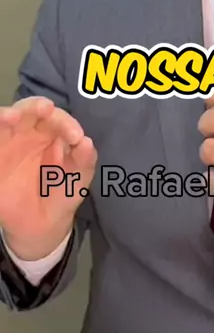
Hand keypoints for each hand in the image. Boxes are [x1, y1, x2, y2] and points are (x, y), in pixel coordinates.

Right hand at [0, 96, 96, 258]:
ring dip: (6, 115)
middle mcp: (29, 133)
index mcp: (52, 133)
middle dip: (35, 106)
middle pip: (28, 110)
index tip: (76, 137)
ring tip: (12, 117)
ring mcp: (8, 144)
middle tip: (45, 109)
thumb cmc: (63, 193)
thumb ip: (84, 160)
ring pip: (5, 121)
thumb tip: (86, 142)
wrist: (43, 225)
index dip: (65, 122)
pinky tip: (1, 127)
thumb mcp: (78, 178)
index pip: (56, 117)